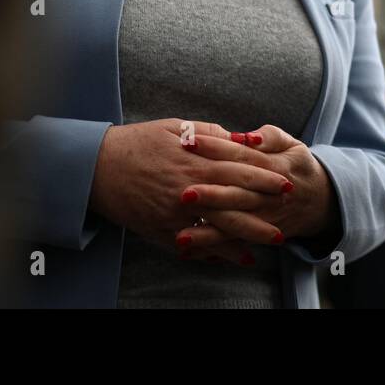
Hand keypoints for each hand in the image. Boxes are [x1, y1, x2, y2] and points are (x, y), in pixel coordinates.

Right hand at [88, 118, 288, 264]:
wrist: (97, 167)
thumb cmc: (139, 142)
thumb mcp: (176, 127)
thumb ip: (211, 135)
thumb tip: (240, 140)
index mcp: (195, 162)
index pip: (239, 171)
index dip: (265, 179)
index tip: (286, 183)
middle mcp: (189, 191)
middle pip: (235, 204)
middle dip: (264, 211)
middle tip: (288, 217)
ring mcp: (175, 214)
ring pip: (219, 228)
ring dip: (247, 236)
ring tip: (271, 241)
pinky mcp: (162, 230)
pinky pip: (194, 245)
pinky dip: (216, 252)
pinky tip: (235, 257)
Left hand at [172, 125, 341, 254]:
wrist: (317, 200)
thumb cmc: (296, 165)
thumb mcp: (291, 144)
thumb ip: (270, 136)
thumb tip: (248, 136)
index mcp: (275, 166)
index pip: (241, 156)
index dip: (215, 148)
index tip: (189, 142)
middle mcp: (269, 195)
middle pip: (238, 194)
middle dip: (211, 195)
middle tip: (184, 193)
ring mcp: (264, 218)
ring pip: (234, 224)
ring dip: (208, 230)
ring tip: (181, 234)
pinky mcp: (258, 235)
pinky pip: (233, 243)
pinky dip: (210, 247)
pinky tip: (187, 249)